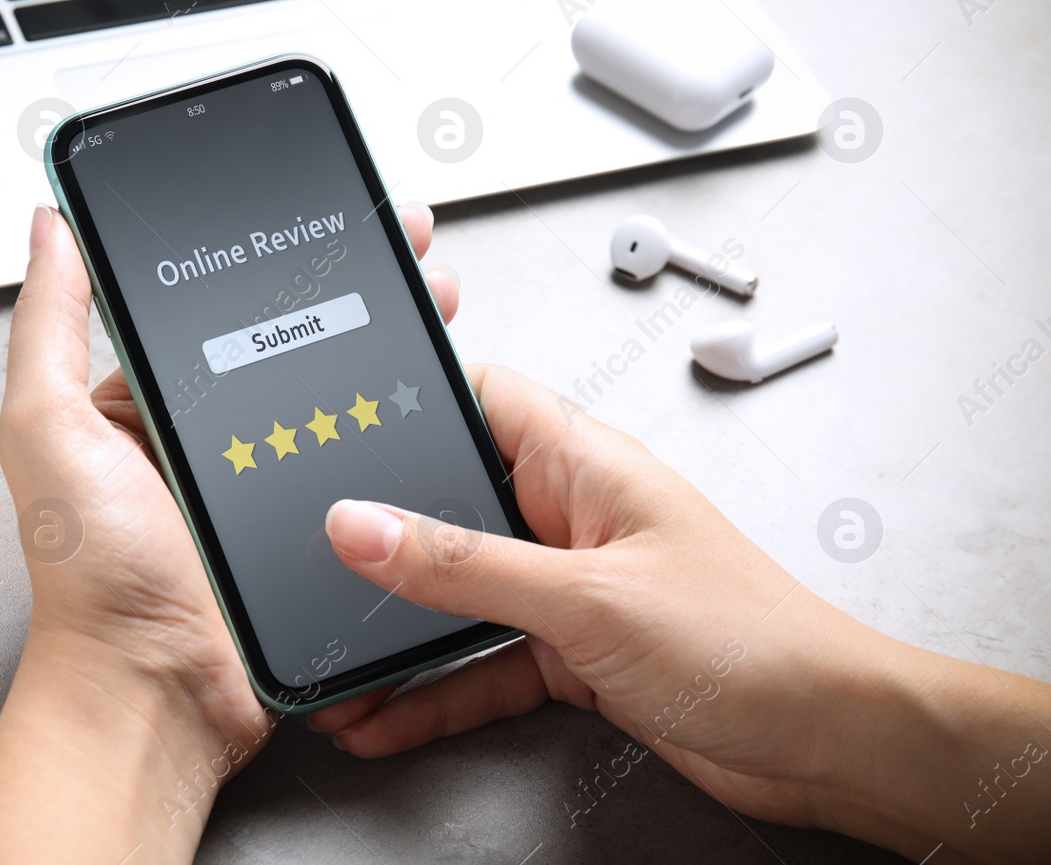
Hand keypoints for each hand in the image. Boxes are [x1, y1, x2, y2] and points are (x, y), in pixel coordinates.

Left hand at [0, 202, 459, 863]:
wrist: (157, 690)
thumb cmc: (91, 576)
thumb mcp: (48, 429)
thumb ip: (49, 325)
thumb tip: (49, 228)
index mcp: (146, 406)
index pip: (220, 308)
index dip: (273, 259)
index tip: (320, 217)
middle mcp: (208, 441)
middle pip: (294, 343)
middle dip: (356, 289)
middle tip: (408, 252)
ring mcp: (267, 484)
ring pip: (341, 397)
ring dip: (391, 348)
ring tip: (436, 302)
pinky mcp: (315, 530)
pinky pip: (363, 465)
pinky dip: (402, 429)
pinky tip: (439, 393)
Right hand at [311, 368, 1050, 862]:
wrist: (828, 741)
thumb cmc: (751, 641)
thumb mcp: (584, 597)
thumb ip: (464, 565)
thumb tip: (361, 525)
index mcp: (583, 463)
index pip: (477, 398)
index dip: (407, 396)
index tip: (332, 415)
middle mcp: (570, 515)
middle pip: (450, 505)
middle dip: (380, 537)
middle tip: (309, 557)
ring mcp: (569, 585)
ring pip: (461, 597)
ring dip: (401, 632)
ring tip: (336, 663)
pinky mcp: (572, 652)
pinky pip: (483, 663)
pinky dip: (436, 691)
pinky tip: (386, 715)